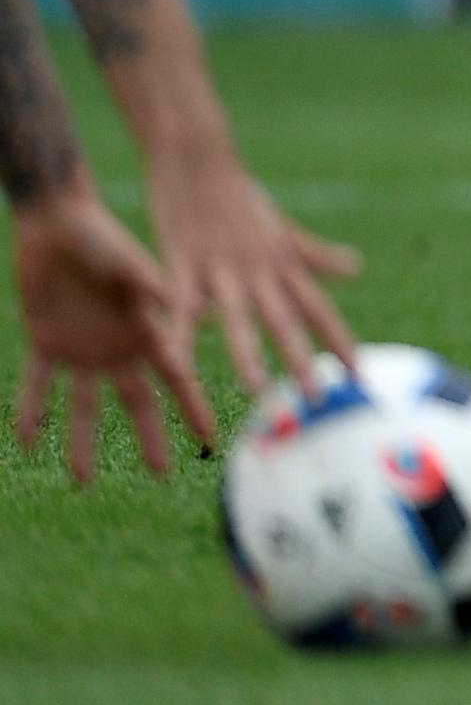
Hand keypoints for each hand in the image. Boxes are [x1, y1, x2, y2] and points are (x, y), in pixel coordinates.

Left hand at [11, 193, 211, 482]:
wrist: (57, 225)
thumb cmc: (100, 237)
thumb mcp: (127, 262)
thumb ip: (147, 285)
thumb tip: (180, 307)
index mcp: (145, 329)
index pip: (176, 377)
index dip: (193, 408)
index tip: (210, 439)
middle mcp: (118, 346)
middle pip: (136, 401)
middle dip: (149, 436)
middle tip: (159, 471)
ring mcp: (82, 349)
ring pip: (83, 406)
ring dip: (81, 441)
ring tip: (81, 479)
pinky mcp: (46, 343)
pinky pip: (37, 385)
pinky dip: (30, 411)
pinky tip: (26, 440)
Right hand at [142, 157, 354, 392]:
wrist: (200, 158)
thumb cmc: (241, 198)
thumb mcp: (282, 230)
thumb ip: (315, 256)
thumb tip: (355, 269)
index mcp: (283, 266)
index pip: (319, 311)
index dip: (339, 343)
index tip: (359, 378)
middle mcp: (260, 270)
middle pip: (286, 320)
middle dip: (301, 360)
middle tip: (316, 398)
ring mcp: (222, 266)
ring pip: (239, 316)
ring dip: (248, 354)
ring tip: (257, 389)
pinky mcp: (183, 261)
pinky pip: (181, 304)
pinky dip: (180, 332)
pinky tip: (178, 361)